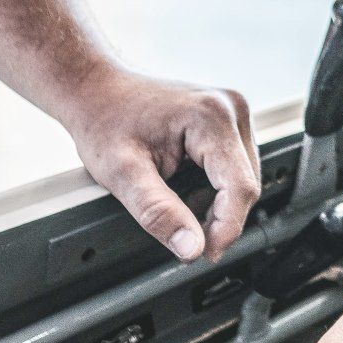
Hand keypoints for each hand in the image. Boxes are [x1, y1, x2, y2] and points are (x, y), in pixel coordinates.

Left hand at [61, 68, 261, 261]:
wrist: (97, 89)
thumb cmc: (104, 120)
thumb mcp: (122, 173)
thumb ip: (158, 213)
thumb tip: (191, 248)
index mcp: (211, 116)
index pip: (240, 187)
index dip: (226, 228)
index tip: (204, 253)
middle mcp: (231, 108)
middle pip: (246, 184)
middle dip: (220, 219)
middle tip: (185, 238)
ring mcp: (233, 111)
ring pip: (244, 177)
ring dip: (219, 204)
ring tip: (180, 211)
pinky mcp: (228, 119)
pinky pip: (236, 165)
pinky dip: (217, 188)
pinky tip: (187, 191)